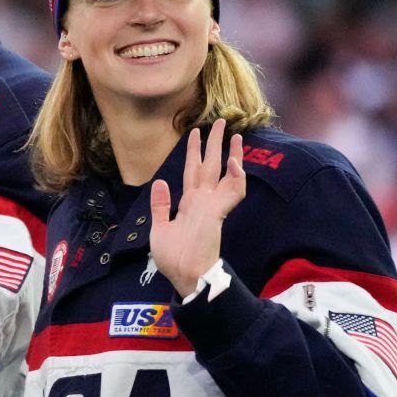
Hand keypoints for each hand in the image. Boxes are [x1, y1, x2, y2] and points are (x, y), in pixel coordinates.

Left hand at [149, 119, 245, 296]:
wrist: (184, 275)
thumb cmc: (173, 257)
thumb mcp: (160, 227)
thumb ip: (161, 205)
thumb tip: (160, 182)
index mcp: (189, 203)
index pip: (192, 171)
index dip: (193, 152)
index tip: (194, 134)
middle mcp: (202, 201)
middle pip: (209, 165)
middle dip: (213, 143)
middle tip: (220, 122)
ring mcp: (212, 206)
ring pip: (224, 173)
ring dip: (231, 154)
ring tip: (234, 134)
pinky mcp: (218, 213)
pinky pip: (232, 191)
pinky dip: (236, 176)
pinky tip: (234, 161)